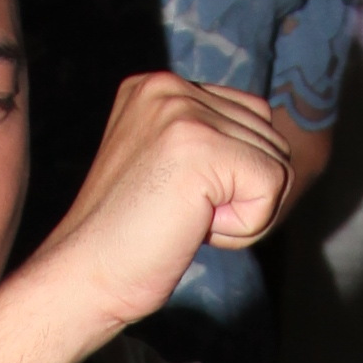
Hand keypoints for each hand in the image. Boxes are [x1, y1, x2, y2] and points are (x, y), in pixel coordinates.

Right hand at [29, 73, 298, 341]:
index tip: (179, 199)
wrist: (86, 275)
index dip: (235, 174)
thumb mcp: (169, 168)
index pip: (253, 115)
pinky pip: (272, 185)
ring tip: (185, 219)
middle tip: (181, 215)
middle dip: (243, 191)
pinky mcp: (200, 145)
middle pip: (270, 137)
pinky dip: (245, 224)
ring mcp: (182, 112)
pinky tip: (194, 226)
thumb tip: (273, 143)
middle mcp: (169, 87)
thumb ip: (209, 141)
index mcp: (158, 86)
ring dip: (243, 210)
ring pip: (276, 162)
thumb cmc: (129, 239)